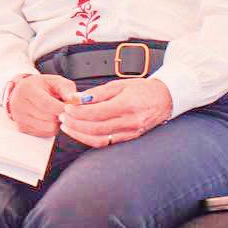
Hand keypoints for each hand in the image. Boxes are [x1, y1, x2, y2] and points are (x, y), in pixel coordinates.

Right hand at [8, 74, 76, 136]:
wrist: (22, 91)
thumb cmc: (40, 86)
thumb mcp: (54, 81)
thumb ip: (67, 88)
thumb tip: (75, 100)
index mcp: (27, 89)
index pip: (46, 104)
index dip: (62, 108)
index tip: (71, 108)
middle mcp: (19, 104)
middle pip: (49, 118)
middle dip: (61, 114)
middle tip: (63, 108)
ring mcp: (19, 117)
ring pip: (49, 128)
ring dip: (57, 122)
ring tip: (55, 113)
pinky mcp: (22, 128)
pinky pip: (45, 133)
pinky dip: (51, 128)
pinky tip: (49, 119)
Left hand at [58, 78, 172, 147]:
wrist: (165, 99)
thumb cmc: (143, 90)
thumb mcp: (119, 84)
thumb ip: (98, 93)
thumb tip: (78, 98)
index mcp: (127, 105)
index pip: (97, 112)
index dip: (79, 111)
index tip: (67, 107)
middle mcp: (129, 122)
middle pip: (96, 128)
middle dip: (75, 123)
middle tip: (63, 117)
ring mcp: (130, 132)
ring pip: (100, 139)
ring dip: (80, 134)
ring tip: (67, 126)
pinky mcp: (129, 138)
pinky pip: (107, 143)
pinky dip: (90, 139)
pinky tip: (80, 133)